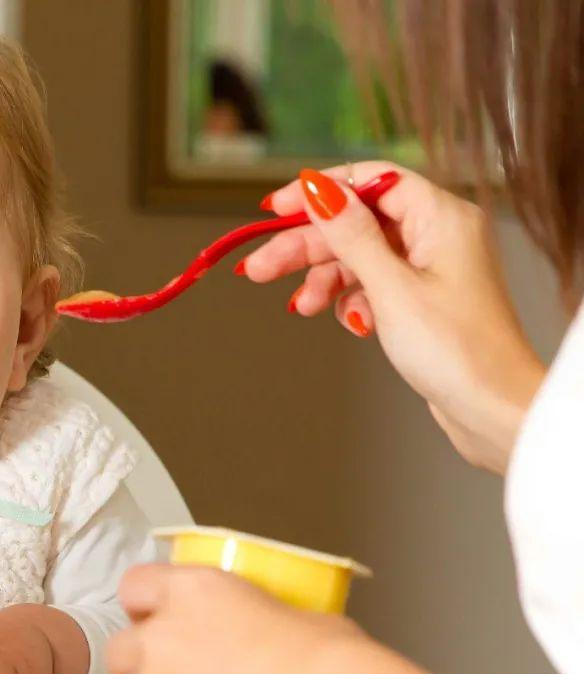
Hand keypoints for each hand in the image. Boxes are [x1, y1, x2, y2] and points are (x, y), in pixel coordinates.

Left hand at [107, 565, 531, 673]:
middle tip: (174, 666)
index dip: (146, 600)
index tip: (157, 610)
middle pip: (121, 647)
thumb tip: (271, 627)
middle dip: (143, 658)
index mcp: (193, 591)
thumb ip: (258, 615)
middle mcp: (164, 638)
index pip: (137, 584)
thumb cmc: (326, 663)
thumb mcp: (293, 615)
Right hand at [242, 162, 544, 472]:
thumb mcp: (392, 288)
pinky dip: (349, 299)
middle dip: (306, 246)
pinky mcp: (420, 299)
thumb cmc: (459, 350)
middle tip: (261, 266)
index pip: (371, 181)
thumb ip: (352, 235)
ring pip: (357, 257)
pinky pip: (371, 284)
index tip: (276, 206)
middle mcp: (437, 235)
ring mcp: (429, 268)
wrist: (493, 410)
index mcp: (442, 217)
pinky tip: (345, 321)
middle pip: (355, 223)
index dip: (321, 191)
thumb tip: (320, 190)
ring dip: (323, 279)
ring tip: (298, 305)